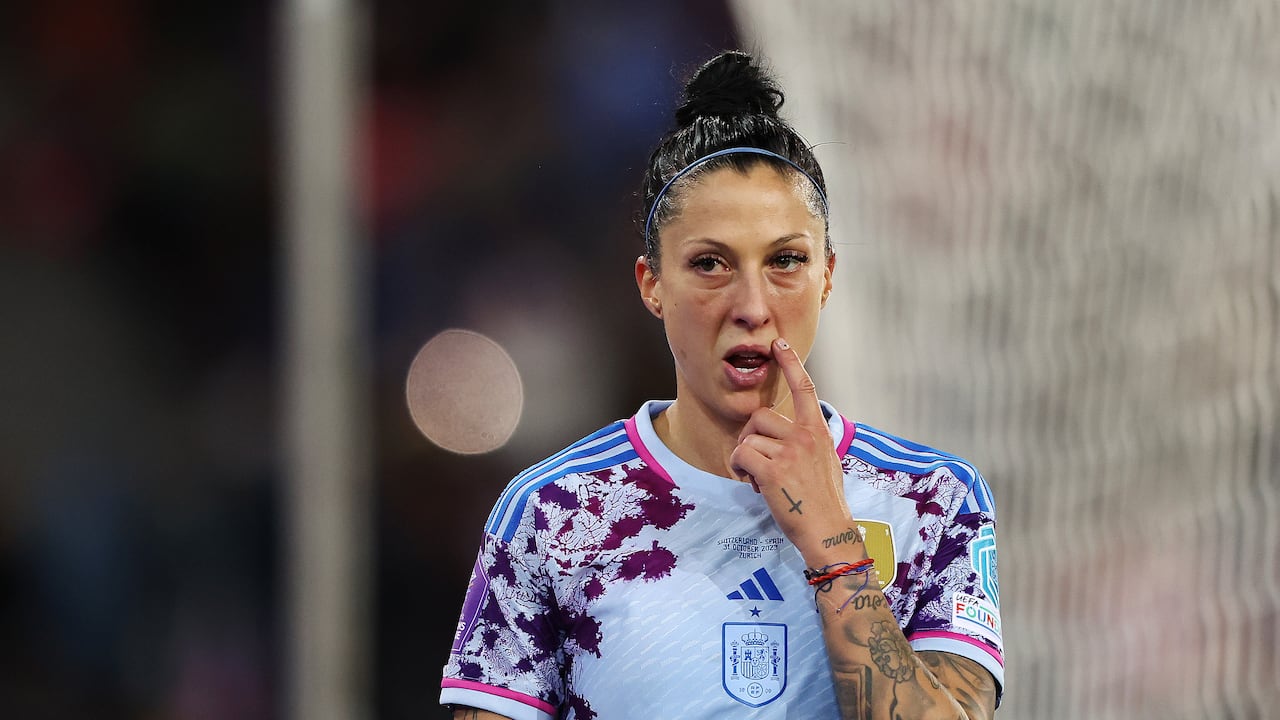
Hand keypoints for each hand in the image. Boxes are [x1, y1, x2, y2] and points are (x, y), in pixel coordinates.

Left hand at [729, 338, 857, 565]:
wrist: (828, 531)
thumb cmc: (824, 502)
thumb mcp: (826, 461)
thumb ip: (808, 443)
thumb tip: (788, 437)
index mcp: (818, 432)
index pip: (804, 389)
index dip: (791, 364)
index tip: (779, 344)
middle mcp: (805, 437)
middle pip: (760, 417)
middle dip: (751, 437)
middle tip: (758, 462)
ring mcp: (789, 453)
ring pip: (748, 439)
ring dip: (746, 459)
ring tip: (761, 480)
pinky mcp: (773, 471)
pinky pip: (741, 456)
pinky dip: (740, 470)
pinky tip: (754, 485)